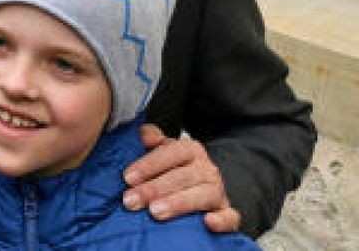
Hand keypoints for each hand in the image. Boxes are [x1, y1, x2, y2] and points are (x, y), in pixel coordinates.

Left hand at [123, 124, 240, 232]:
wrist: (201, 187)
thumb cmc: (173, 169)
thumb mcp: (163, 150)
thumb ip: (152, 138)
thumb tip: (145, 136)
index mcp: (190, 150)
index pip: (171, 152)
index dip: (149, 164)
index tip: (127, 178)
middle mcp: (207, 169)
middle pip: (182, 176)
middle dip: (154, 189)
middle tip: (130, 201)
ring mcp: (218, 192)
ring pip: (203, 195)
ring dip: (178, 204)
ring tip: (155, 212)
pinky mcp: (226, 213)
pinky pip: (230, 217)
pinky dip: (222, 221)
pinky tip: (207, 223)